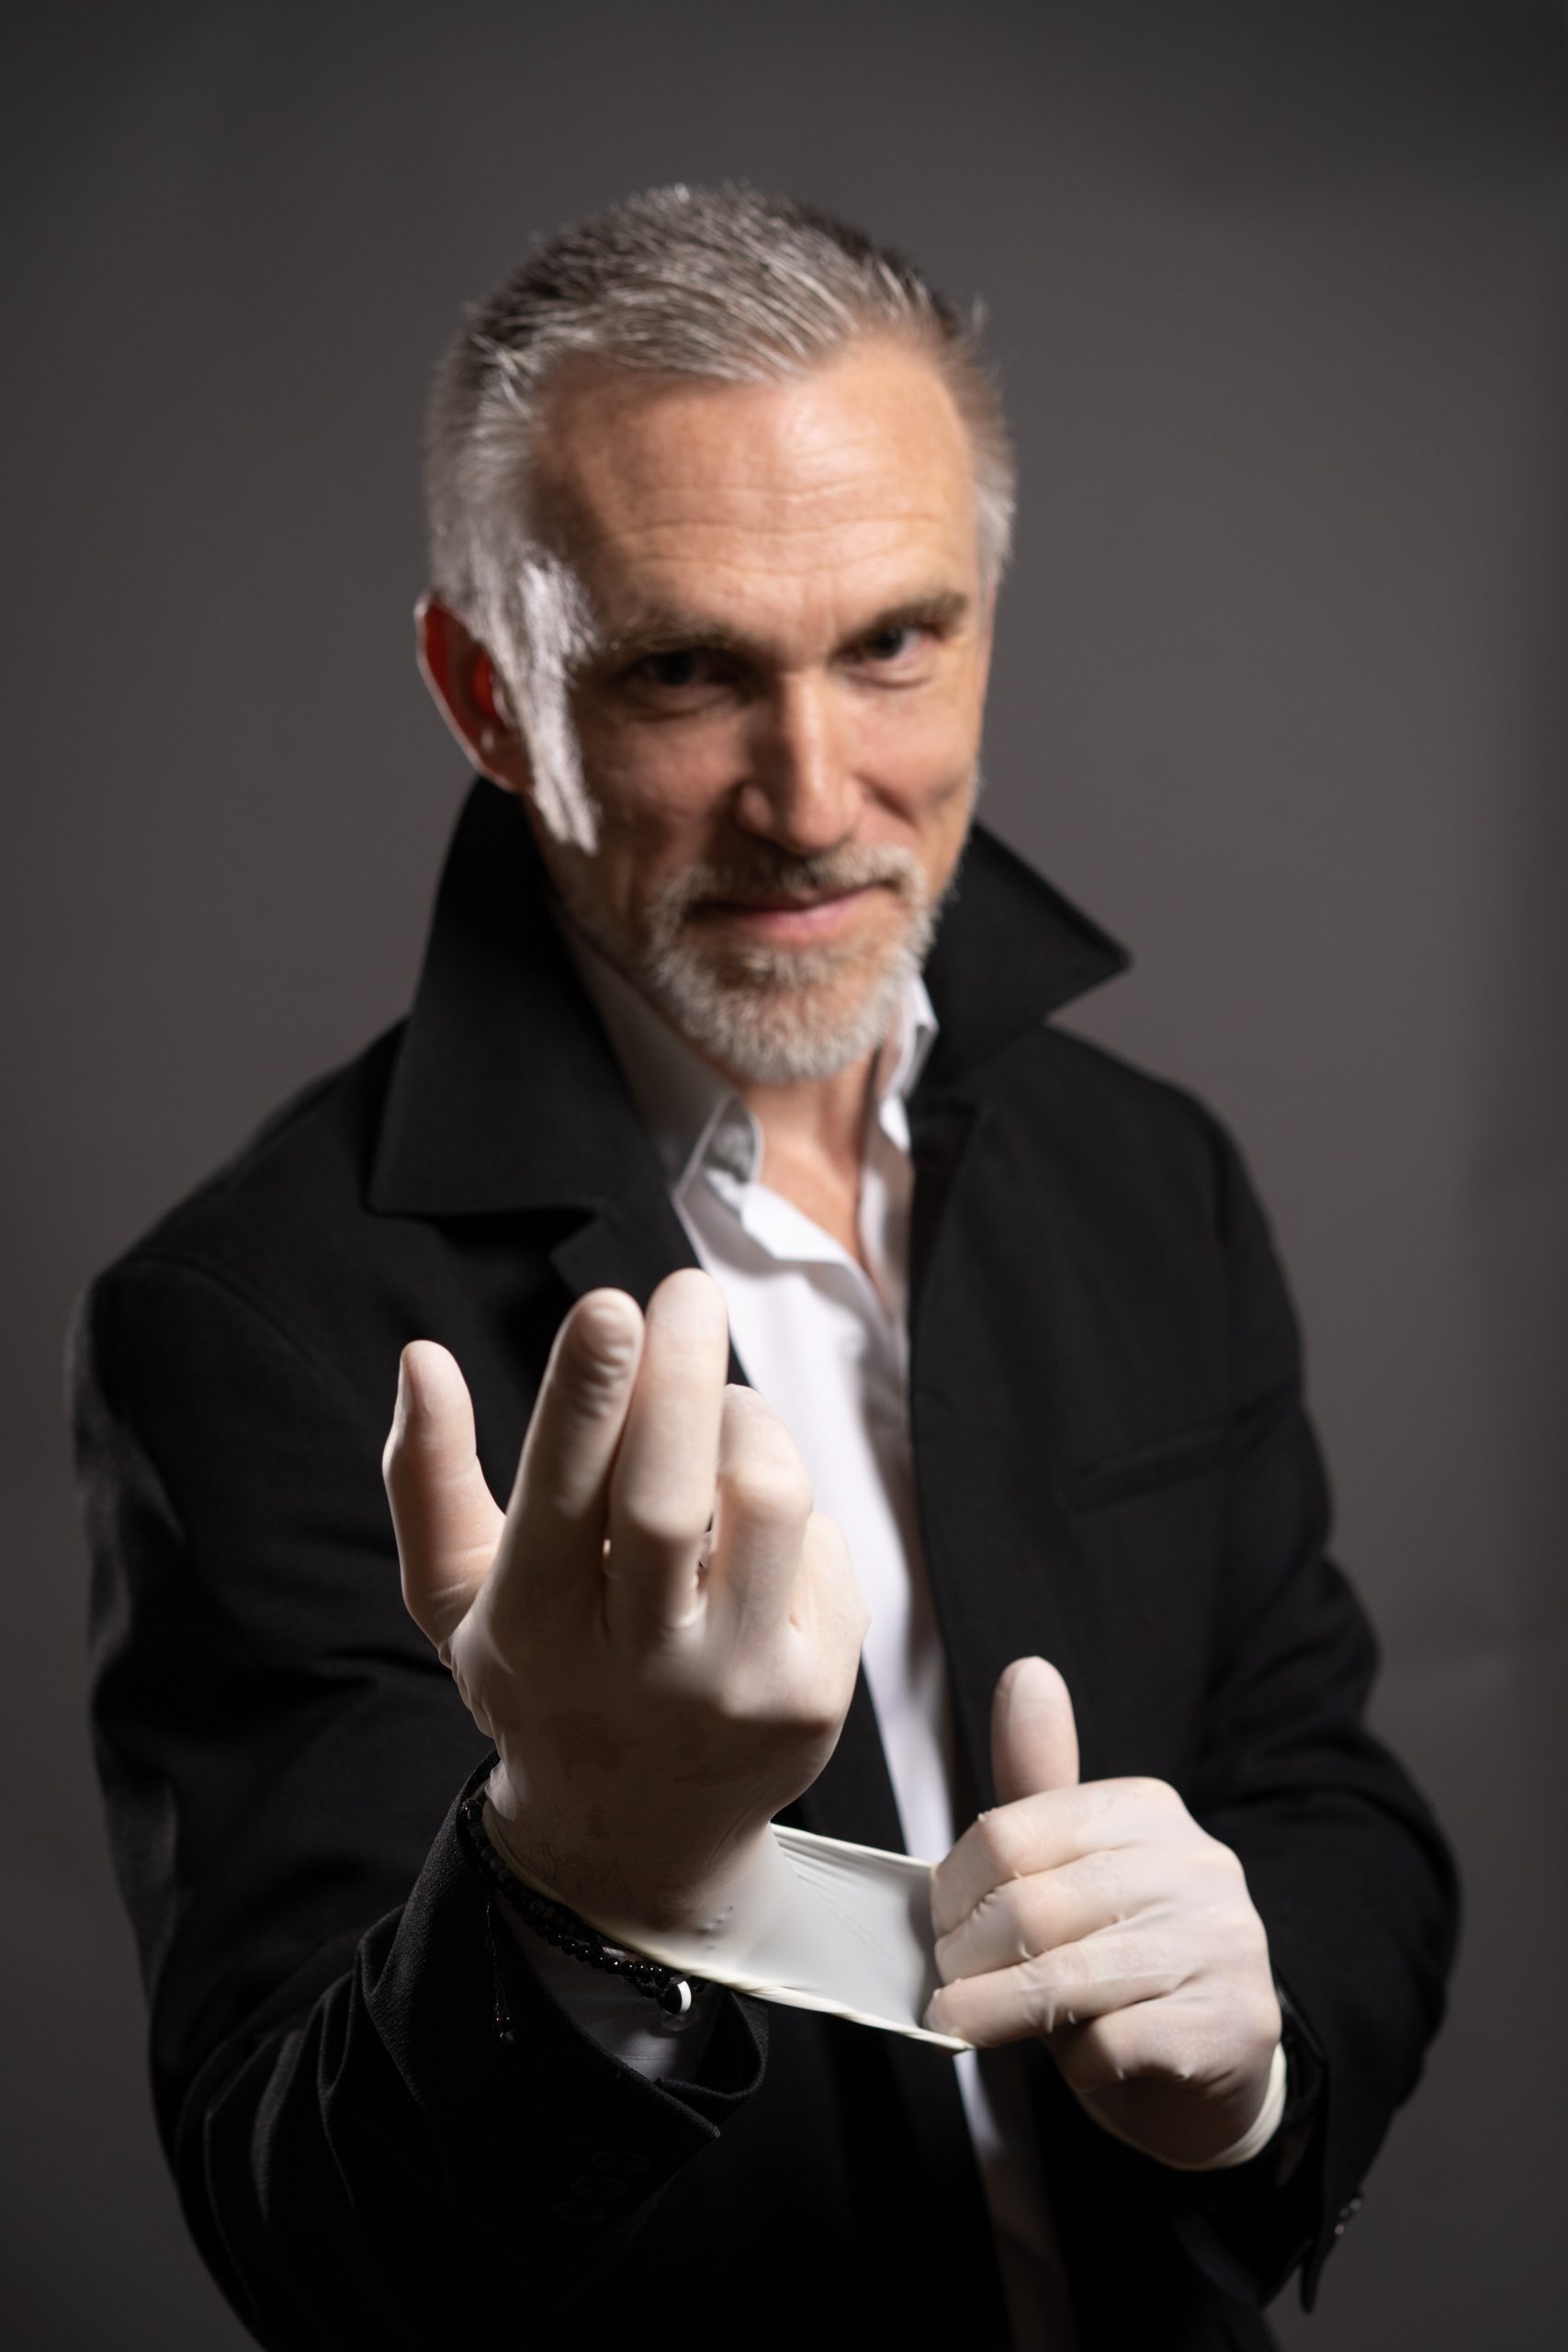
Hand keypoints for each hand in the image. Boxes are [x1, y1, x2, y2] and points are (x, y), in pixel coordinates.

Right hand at [383, 1270, 867, 1937]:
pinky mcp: (813, 1693)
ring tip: (715, 1413)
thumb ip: (427, 1478)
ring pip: (768, 1500)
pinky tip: (748, 1534)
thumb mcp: (455, 1598)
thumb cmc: (544, 1676)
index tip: (611, 1306)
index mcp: (534, 1627)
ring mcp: (732, 1685)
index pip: (562, 1499)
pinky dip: (786, 1506)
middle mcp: (634, 1662)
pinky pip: (824, 1545)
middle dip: (682, 1370)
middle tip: (686, 1289)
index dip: (587, 1397)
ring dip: (745, 1421)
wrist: (633, 1833)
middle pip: (671, 1492)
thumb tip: (422, 1359)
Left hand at [925, 1657, 1280, 2167]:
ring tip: (959, 2023)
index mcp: (1147, 1809)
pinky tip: (1070, 2056)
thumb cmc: (1124, 1952)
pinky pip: (1113, 2044)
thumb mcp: (1076, 1862)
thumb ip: (1040, 1778)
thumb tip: (1028, 1671)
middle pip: (1031, 1909)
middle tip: (941, 1984)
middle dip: (966, 1957)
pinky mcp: (1231, 2025)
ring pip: (1066, 1980)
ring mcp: (1223, 1945)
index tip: (935, 1926)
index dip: (953, 1890)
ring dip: (992, 2012)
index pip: (1010, 1834)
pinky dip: (1071, 2061)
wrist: (1218, 2060)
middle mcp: (1196, 1865)